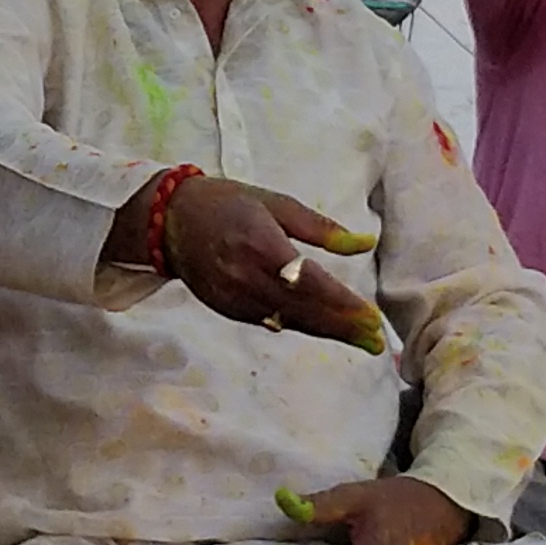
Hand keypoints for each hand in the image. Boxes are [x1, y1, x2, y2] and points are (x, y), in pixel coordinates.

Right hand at [157, 174, 389, 352]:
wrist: (169, 221)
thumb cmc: (227, 203)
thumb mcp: (276, 202)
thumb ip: (320, 228)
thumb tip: (364, 243)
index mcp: (260, 245)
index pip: (309, 283)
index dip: (342, 304)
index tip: (372, 318)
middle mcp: (246, 278)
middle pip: (303, 311)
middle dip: (343, 328)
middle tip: (377, 341)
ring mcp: (235, 299)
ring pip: (290, 322)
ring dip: (327, 332)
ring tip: (361, 341)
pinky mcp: (228, 310)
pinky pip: (272, 322)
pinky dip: (301, 326)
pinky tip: (324, 328)